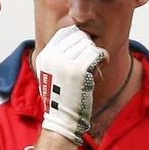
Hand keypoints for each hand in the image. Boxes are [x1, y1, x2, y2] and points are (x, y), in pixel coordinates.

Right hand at [35, 25, 107, 144]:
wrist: (62, 118)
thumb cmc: (62, 96)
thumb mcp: (54, 71)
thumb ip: (61, 54)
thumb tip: (79, 31)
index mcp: (44, 56)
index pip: (65, 33)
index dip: (79, 38)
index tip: (84, 50)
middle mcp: (52, 57)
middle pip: (78, 37)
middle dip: (88, 45)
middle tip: (91, 59)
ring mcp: (64, 63)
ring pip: (89, 44)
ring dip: (96, 53)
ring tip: (96, 64)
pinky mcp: (79, 70)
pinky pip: (97, 53)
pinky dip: (104, 57)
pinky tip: (103, 62)